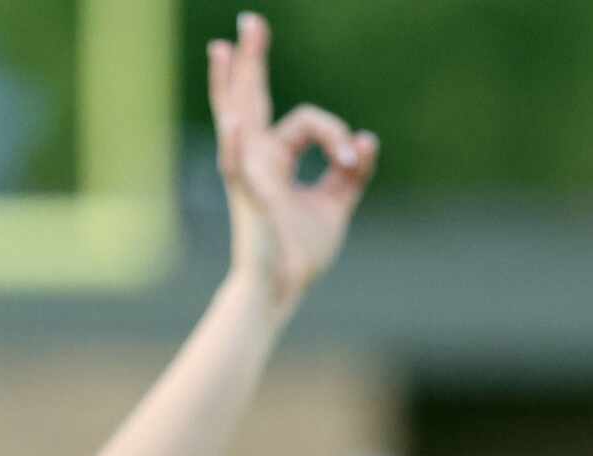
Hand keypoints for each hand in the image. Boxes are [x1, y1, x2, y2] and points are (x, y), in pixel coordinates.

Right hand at [210, 13, 377, 312]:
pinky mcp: (249, 199)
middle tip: (250, 21)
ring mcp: (249, 176)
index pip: (310, 122)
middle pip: (254, 99)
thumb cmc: (300, 255)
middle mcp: (259, 160)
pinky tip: (235, 125)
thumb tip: (367, 140)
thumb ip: (352, 173)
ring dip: (232, 84)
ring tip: (224, 49)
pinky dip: (238, 147)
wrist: (281, 291)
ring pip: (238, 119)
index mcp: (278, 159)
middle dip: (253, 61)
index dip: (338, 136)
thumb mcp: (336, 206)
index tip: (354, 161)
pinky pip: (240, 169)